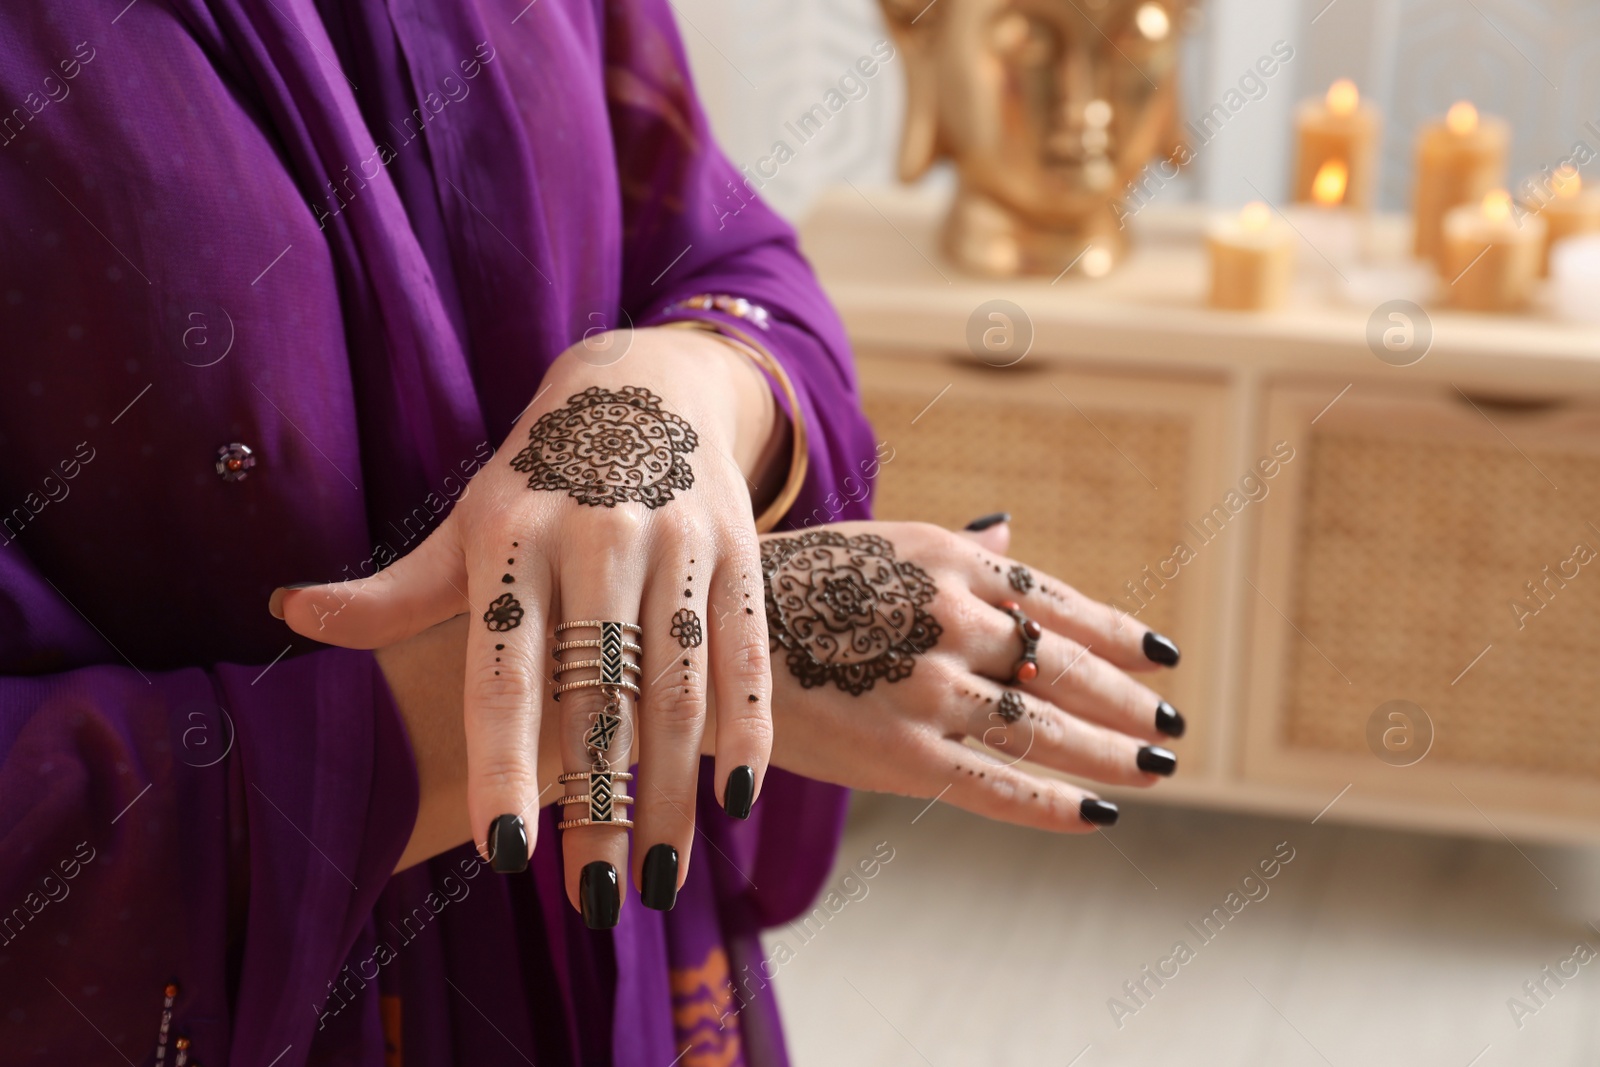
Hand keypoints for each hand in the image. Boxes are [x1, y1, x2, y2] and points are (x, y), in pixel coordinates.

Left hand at [273, 327, 780, 925]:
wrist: (644, 383)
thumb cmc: (538, 477)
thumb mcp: (465, 523)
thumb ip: (394, 591)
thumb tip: (288, 613)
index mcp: (513, 539)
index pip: (506, 672)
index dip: (506, 762)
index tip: (507, 851)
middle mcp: (597, 538)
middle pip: (599, 696)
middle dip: (600, 805)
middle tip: (596, 903)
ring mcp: (676, 542)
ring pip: (677, 688)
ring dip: (673, 790)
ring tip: (657, 879)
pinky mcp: (738, 548)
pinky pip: (743, 651)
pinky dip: (746, 727)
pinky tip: (732, 800)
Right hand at [757, 518, 1184, 830]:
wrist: (707, 635)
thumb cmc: (796, 585)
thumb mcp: (881, 544)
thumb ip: (956, 551)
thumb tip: (1013, 534)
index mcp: (952, 564)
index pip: (1061, 606)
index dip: (1121, 637)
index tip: (1164, 658)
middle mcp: (954, 621)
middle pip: (1067, 671)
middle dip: (1128, 704)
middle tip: (1171, 727)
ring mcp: (932, 690)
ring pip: (1046, 730)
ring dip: (1111, 754)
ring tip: (1155, 769)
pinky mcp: (902, 754)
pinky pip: (998, 785)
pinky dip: (1056, 804)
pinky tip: (1100, 815)